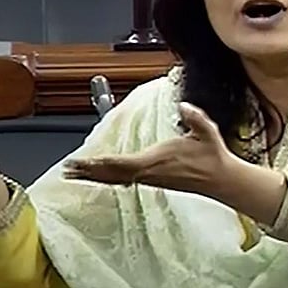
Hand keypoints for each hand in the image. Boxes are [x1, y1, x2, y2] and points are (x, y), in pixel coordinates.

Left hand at [64, 101, 287, 223]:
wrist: (221, 180)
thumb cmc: (212, 155)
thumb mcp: (207, 132)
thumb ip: (195, 118)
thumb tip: (184, 106)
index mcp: (156, 161)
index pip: (121, 163)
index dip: (100, 163)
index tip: (83, 162)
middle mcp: (149, 173)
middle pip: (112, 174)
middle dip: (89, 172)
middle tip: (67, 169)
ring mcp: (150, 179)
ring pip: (116, 179)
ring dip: (94, 176)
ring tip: (74, 174)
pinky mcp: (153, 180)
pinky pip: (124, 180)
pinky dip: (108, 178)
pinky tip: (99, 177)